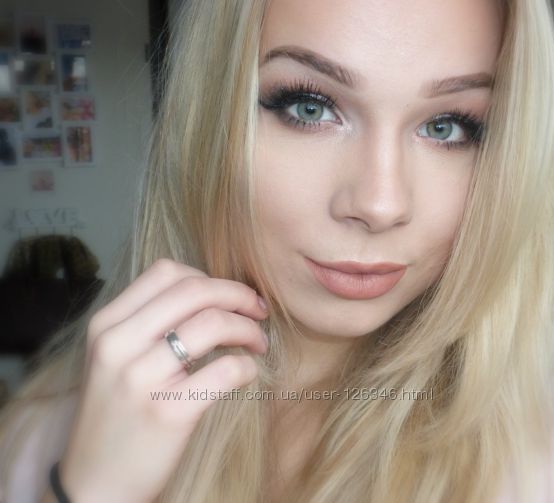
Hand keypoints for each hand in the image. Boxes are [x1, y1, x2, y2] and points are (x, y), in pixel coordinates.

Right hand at [58, 258, 268, 502]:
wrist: (96, 483)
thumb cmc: (117, 413)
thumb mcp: (114, 357)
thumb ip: (149, 321)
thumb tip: (212, 294)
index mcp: (107, 324)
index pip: (167, 272)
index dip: (210, 278)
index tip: (231, 296)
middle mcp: (119, 344)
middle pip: (195, 290)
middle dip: (238, 295)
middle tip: (258, 311)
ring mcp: (141, 378)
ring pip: (213, 324)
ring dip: (248, 328)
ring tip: (258, 343)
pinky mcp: (168, 412)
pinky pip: (226, 370)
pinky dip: (247, 365)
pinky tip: (247, 372)